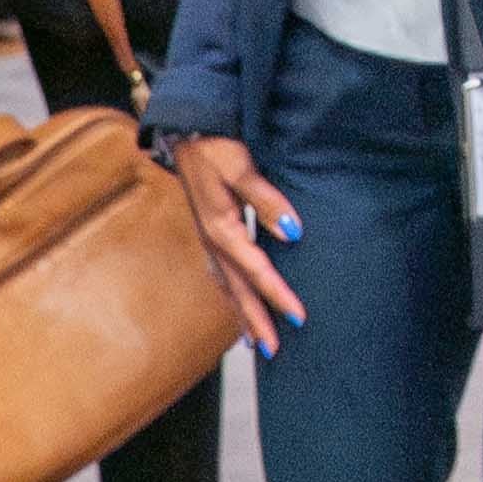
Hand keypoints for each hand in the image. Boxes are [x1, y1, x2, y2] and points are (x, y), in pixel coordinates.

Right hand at [174, 131, 305, 346]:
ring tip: (257, 341)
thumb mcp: (239, 165)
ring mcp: (208, 238)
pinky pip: (221, 273)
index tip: (299, 317)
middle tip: (275, 351)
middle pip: (237, 290)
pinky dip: (232, 294)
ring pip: (227, 286)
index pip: (256, 270)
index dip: (278, 295)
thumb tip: (293, 232)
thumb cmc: (212, 145)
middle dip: (257, 321)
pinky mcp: (209, 232)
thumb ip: (266, 199)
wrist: (183, 130)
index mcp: (221, 227)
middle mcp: (212, 240)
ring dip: (243, 313)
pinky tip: (238, 301)